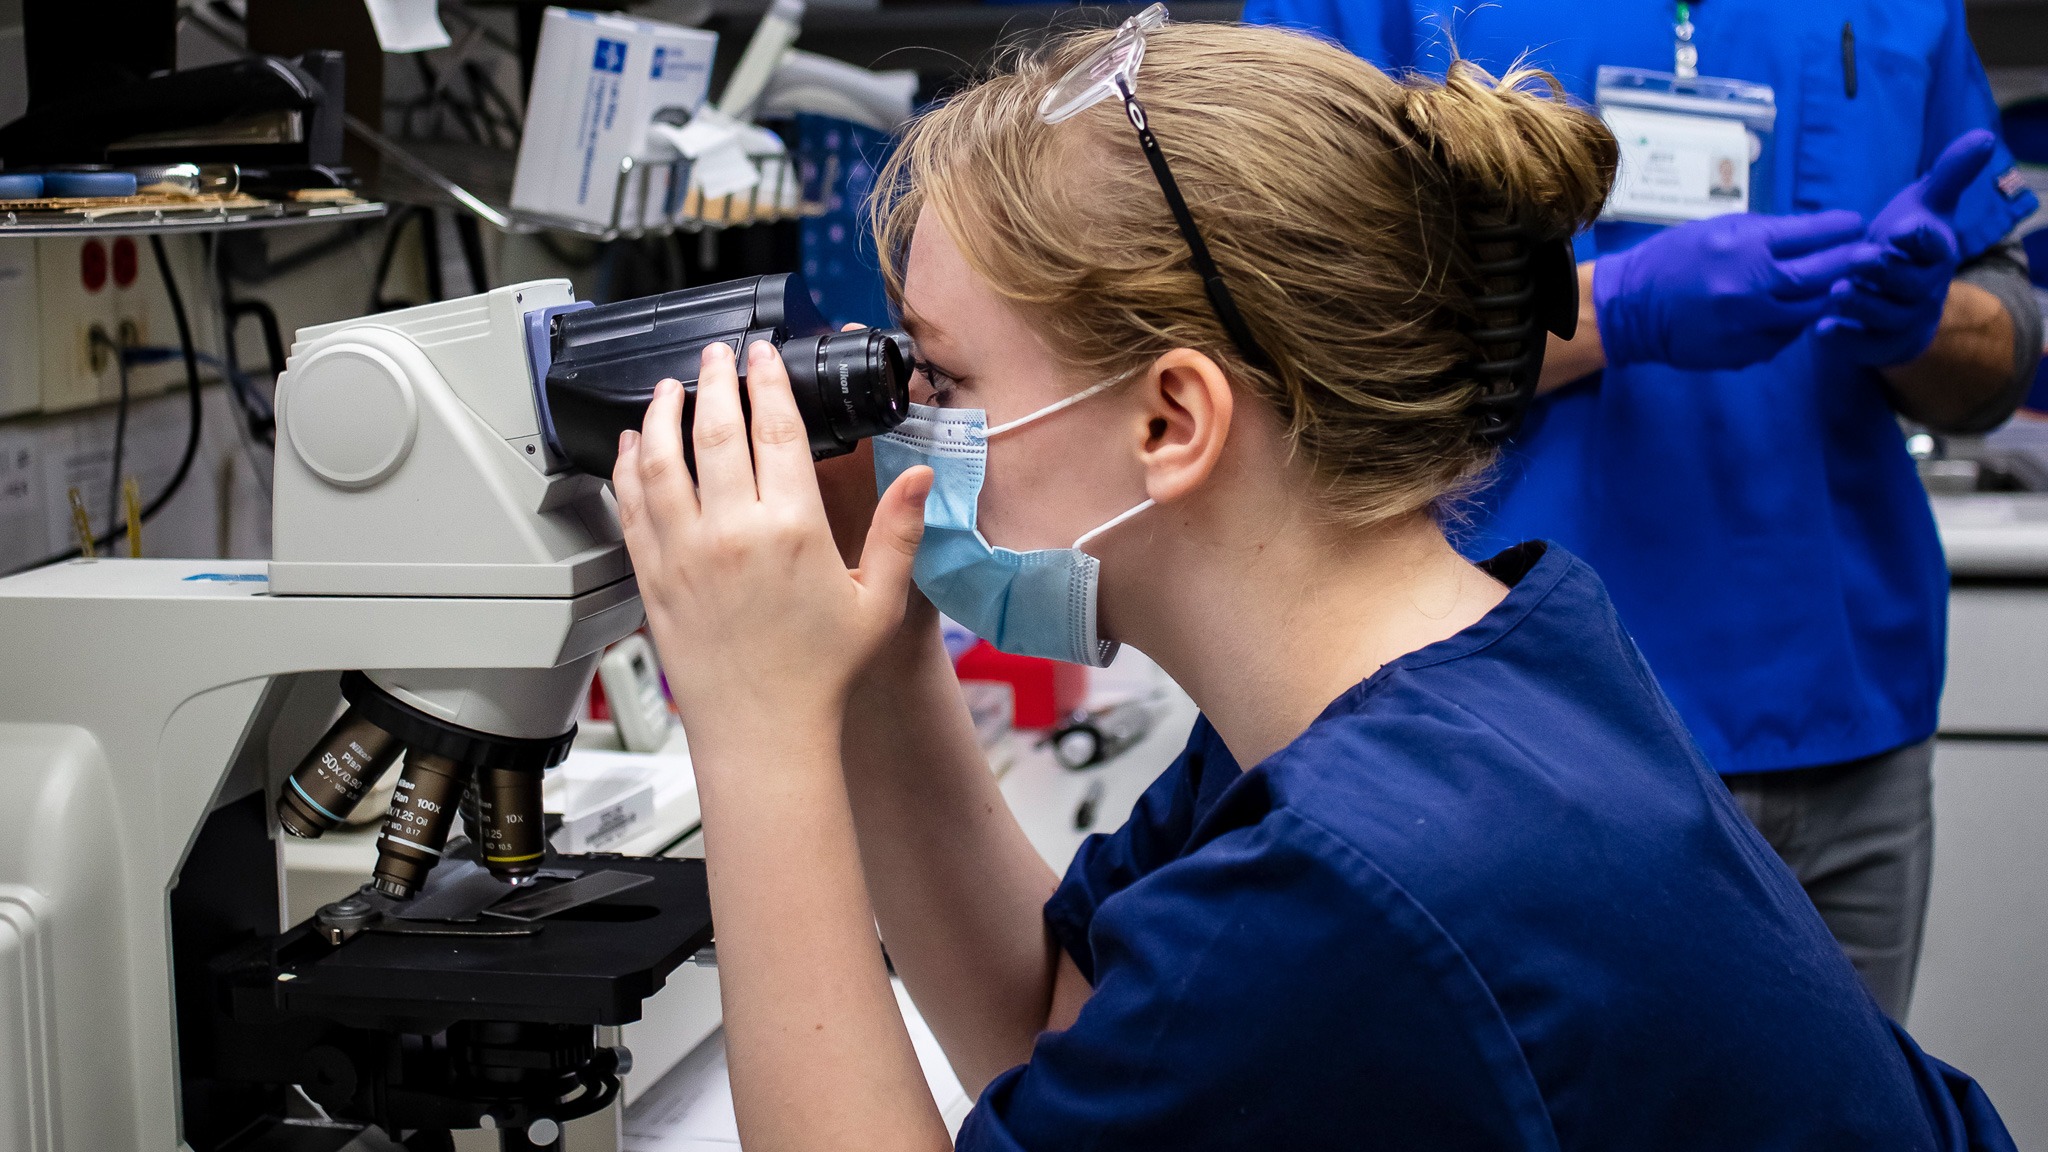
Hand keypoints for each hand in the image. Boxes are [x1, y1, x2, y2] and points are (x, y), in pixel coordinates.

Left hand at [613, 340, 933, 741]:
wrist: (764, 731)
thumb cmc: (821, 673)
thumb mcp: (880, 600)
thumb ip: (899, 532)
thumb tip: (921, 477)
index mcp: (793, 529)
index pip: (777, 429)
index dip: (769, 381)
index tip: (765, 355)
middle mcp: (733, 532)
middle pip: (715, 430)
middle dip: (715, 379)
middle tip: (717, 354)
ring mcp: (686, 553)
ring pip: (661, 460)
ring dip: (661, 413)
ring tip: (670, 388)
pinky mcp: (654, 577)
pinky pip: (631, 506)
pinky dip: (627, 467)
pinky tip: (631, 446)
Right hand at [1594, 210, 1884, 369]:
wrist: (1630, 309)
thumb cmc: (1673, 259)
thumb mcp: (1719, 229)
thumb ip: (1768, 233)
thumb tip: (1814, 232)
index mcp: (1746, 248)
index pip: (1813, 235)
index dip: (1842, 227)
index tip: (1857, 222)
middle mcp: (1753, 287)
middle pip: (1824, 275)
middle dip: (1853, 262)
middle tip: (1874, 255)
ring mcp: (1750, 325)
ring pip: (1811, 312)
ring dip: (1830, 297)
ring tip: (1844, 285)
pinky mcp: (1744, 352)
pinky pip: (1786, 338)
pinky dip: (1796, 324)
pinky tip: (1796, 312)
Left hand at [1817, 129, 1996, 367]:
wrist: (1895, 292)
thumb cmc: (1906, 242)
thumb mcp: (1926, 205)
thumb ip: (1950, 174)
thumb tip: (1984, 135)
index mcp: (1936, 253)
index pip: (1935, 245)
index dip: (1920, 237)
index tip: (1902, 228)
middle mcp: (1925, 289)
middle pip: (1910, 283)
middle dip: (1885, 271)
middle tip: (1859, 259)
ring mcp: (1903, 319)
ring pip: (1885, 315)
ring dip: (1863, 304)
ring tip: (1837, 291)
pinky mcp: (1879, 344)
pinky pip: (1864, 346)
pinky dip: (1844, 339)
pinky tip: (1820, 329)